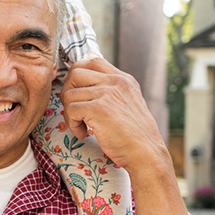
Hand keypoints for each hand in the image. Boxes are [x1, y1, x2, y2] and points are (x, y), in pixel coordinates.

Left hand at [60, 57, 169, 173]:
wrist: (146, 153)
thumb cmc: (135, 135)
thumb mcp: (128, 104)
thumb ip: (112, 91)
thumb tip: (87, 84)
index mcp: (123, 79)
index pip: (93, 61)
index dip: (78, 75)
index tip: (77, 93)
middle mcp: (116, 81)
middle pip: (75, 73)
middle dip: (68, 92)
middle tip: (75, 111)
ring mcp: (107, 93)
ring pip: (70, 94)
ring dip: (70, 113)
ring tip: (81, 126)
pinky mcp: (99, 108)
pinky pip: (71, 109)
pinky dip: (72, 124)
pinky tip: (84, 133)